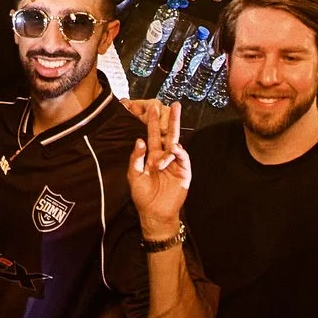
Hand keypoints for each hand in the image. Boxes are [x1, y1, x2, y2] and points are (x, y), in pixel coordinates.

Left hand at [127, 100, 191, 233]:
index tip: (153, 107)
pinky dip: (179, 152)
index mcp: (151, 156)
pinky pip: (182, 158)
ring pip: (177, 144)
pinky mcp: (184, 172)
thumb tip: (140, 140)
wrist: (155, 212)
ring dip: (174, 137)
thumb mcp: (134, 175)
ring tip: (165, 150)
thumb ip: (136, 158)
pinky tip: (174, 148)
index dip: (153, 122)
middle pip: (169, 134)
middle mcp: (164, 157)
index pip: (153, 135)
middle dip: (172, 120)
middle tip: (175, 105)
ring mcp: (175, 164)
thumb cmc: (142, 195)